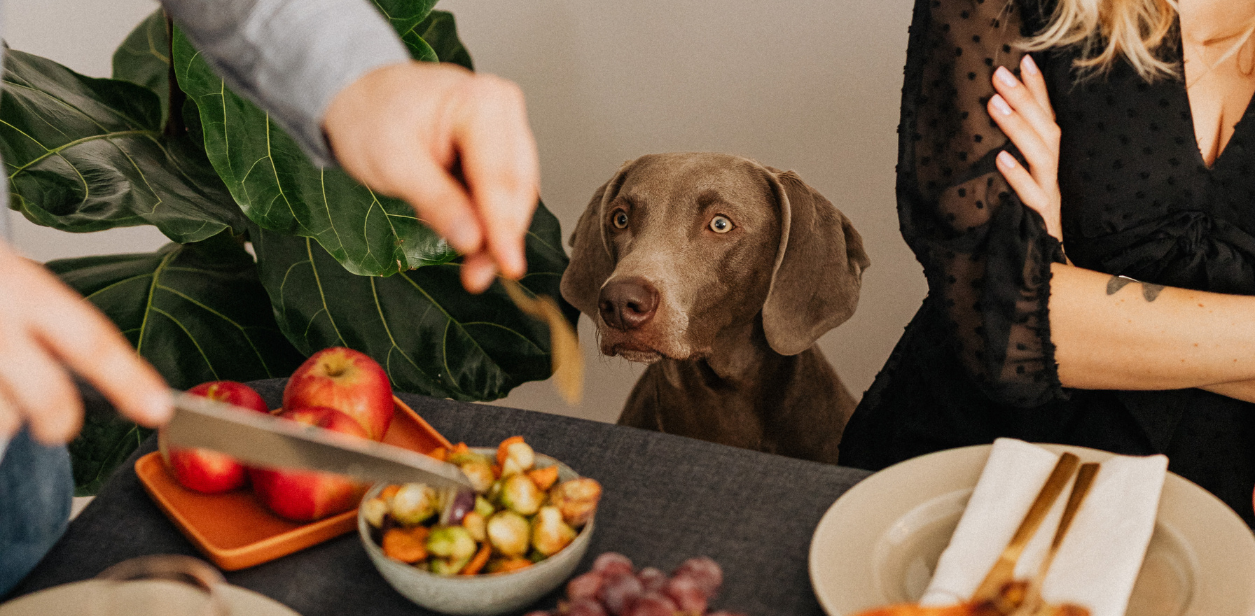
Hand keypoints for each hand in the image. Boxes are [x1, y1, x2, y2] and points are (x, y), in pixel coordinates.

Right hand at [0, 245, 169, 444]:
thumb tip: (94, 388)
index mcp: (26, 290)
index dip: (128, 378)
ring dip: (1, 415)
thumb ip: (49, 327)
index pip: (91, 340)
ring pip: (2, 418)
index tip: (159, 410)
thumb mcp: (18, 284)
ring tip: (0, 380)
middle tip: (58, 426)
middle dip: (58, 422)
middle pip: (45, 397)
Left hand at [323, 61, 539, 292]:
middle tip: (479, 276)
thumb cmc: (370, 116)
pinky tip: (473, 240)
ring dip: (499, 234)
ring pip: (517, 194)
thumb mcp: (392, 162)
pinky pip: (505, 192)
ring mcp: (505, 127)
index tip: (507, 266)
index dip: (504, 227)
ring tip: (474, 267)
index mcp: (481, 102)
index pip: (500, 177)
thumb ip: (436, 201)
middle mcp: (503, 109)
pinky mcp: (500, 148)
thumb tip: (473, 239)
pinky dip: (491, 221)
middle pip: (517, 187)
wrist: (359, 96)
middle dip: (501, 236)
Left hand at [988, 55, 1063, 243]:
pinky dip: (1017, 176)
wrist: (1039, 272)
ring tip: (995, 104)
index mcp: (1046, 165)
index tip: (1024, 59)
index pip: (1048, 119)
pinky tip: (1000, 158)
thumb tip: (982, 130)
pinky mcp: (1041, 222)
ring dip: (1019, 128)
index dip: (1038, 90)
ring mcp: (1048, 198)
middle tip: (999, 73)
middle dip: (1025, 99)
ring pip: (1043, 157)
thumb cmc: (1019, 226)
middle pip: (1047, 130)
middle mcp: (1052, 177)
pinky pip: (1032, 196)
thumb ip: (1006, 160)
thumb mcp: (1014, 188)